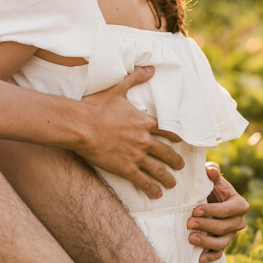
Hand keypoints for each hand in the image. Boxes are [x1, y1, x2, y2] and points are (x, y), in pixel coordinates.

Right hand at [78, 66, 184, 199]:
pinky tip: (156, 194)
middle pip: (167, 153)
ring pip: (158, 169)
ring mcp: (136, 156)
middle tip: (181, 166)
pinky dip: (151, 189)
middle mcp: (144, 140)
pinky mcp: (126, 168)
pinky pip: (143, 181)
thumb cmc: (96, 106)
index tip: (181, 142)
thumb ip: (136, 77)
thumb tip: (150, 68)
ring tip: (172, 184)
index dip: (176, 138)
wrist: (81, 125)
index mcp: (144, 122)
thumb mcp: (117, 88)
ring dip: (167, 178)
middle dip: (176, 161)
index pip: (167, 131)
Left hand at [187, 161, 248, 262]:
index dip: (212, 211)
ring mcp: (231, 234)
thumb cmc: (211, 186)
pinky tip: (199, 258)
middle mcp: (239, 221)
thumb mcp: (212, 177)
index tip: (195, 210)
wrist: (209, 199)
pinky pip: (219, 253)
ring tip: (190, 238)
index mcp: (239, 204)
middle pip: (224, 227)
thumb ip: (212, 172)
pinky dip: (210, 257)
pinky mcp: (223, 243)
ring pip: (222, 242)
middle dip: (206, 225)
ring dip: (206, 242)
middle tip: (188, 223)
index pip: (228, 210)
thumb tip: (211, 171)